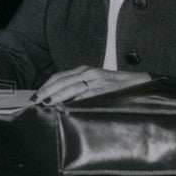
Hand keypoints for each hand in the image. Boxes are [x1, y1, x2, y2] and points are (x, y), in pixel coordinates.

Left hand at [34, 66, 150, 104]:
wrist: (141, 83)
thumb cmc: (117, 87)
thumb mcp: (96, 83)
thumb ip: (81, 89)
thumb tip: (62, 101)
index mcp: (84, 70)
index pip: (60, 76)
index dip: (46, 85)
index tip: (35, 95)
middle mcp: (88, 73)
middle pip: (61, 81)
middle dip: (46, 91)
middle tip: (35, 101)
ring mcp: (96, 80)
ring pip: (70, 86)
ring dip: (55, 96)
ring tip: (45, 104)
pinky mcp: (104, 89)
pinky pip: (85, 95)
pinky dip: (73, 100)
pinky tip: (65, 106)